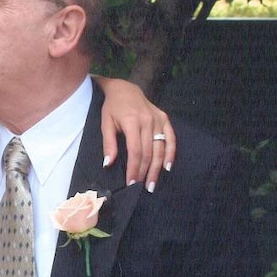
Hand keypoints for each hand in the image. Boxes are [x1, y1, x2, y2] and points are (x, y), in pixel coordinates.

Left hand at [94, 77, 175, 191]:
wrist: (124, 89)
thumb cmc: (112, 108)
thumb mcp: (105, 123)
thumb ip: (108, 143)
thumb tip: (108, 163)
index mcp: (132, 122)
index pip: (135, 151)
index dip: (134, 168)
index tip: (131, 182)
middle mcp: (147, 121)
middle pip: (149, 152)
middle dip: (145, 172)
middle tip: (142, 187)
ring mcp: (158, 119)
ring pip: (160, 148)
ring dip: (157, 168)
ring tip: (153, 183)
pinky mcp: (164, 118)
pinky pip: (171, 138)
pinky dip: (171, 153)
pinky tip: (167, 167)